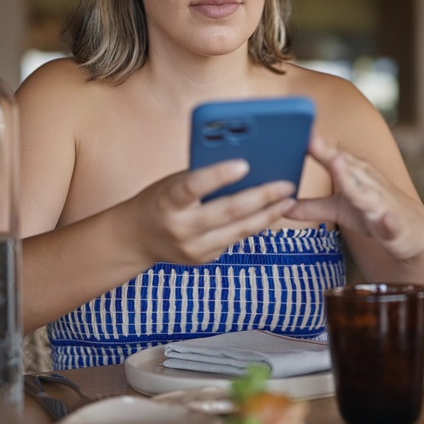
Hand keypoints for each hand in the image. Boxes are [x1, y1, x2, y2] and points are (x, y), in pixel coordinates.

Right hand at [117, 160, 296, 266]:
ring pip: (239, 231)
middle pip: (228, 212)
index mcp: (168, 202)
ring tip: (288, 200)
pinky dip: (253, 225)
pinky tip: (270, 213)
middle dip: (262, 197)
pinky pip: (235, 240)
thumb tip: (244, 165)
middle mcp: (181, 228)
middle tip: (287, 185)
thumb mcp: (172, 183)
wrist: (135, 239)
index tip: (244, 164)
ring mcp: (193, 249)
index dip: (218, 176)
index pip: (193, 186)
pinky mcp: (204, 259)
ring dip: (268, 214)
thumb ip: (202, 176)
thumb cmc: (159, 201)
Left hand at [287, 135, 423, 260]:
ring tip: (337, 164)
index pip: (330, 156)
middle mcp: (368, 182)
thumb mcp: (339, 210)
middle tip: (309, 138)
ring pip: (366, 191)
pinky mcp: (395, 225)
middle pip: (346, 166)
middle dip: (328, 153)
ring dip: (352, 178)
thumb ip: (311, 207)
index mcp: (354, 174)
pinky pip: (391, 223)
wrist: (414, 233)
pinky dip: (388, 221)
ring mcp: (382, 203)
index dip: (313, 145)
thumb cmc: (374, 213)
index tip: (294, 130)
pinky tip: (385, 219)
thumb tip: (282, 205)